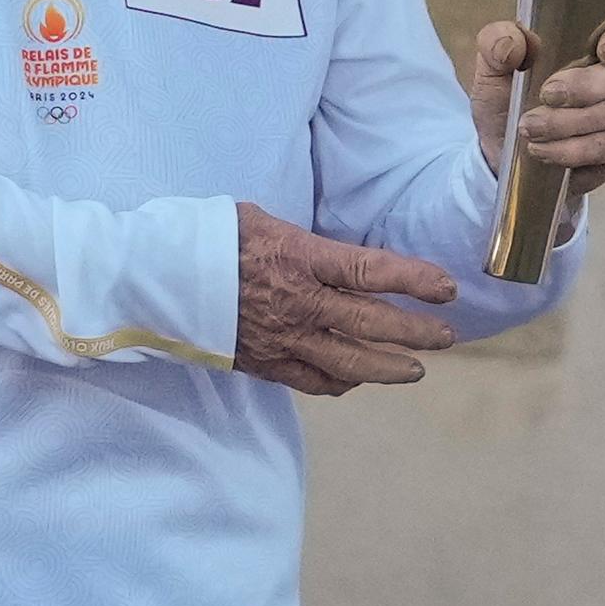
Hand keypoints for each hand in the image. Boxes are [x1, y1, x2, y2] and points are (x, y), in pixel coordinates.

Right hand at [233, 202, 455, 397]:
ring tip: (417, 369)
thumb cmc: (212, 238)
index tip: (446, 288)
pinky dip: (341, 384)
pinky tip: (357, 381)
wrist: (157, 279)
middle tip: (447, 336)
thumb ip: (308, 244)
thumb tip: (340, 257)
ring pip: (348, 363)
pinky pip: (312, 381)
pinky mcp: (264, 364)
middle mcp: (298, 303)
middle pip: (371, 323)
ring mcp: (282, 339)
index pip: (370, 271)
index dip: (414, 280)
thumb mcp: (264, 221)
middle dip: (416, 331)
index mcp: (300, 259)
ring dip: (389, 368)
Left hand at [466, 3, 604, 225]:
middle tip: (546, 94)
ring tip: (531, 129)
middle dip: (587, 87)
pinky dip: (573, 149)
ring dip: (571, 123)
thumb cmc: (510, 96)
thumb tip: (513, 43)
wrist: (505, 147)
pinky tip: (545, 150)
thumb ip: (496, 42)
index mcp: (602, 37)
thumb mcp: (492, 67)